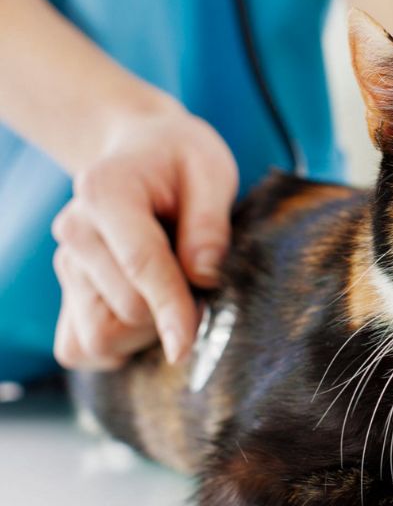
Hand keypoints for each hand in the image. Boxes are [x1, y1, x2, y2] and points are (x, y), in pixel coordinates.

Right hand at [52, 103, 237, 369]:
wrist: (144, 156)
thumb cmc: (182, 164)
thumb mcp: (212, 173)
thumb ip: (210, 223)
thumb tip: (204, 277)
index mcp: (105, 192)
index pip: (140, 264)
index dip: (170, 308)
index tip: (186, 346)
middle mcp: (75, 231)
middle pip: (127, 308)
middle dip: (174, 309)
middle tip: (200, 277)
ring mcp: (67, 266)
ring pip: (103, 337)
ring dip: (148, 331)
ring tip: (173, 289)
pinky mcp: (67, 294)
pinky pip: (82, 348)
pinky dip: (120, 346)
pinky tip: (148, 314)